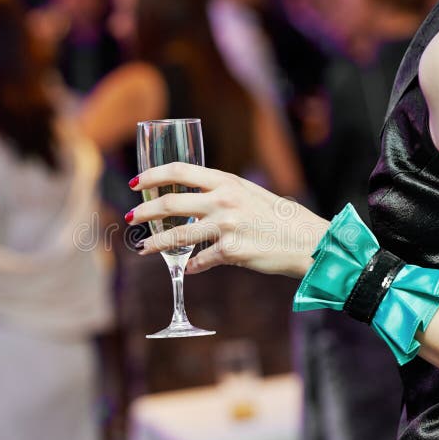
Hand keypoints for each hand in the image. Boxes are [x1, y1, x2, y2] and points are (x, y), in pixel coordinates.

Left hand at [127, 163, 329, 277]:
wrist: (307, 240)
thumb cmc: (278, 216)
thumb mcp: (249, 193)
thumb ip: (221, 192)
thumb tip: (192, 197)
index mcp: (227, 181)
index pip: (180, 170)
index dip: (153, 176)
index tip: (136, 183)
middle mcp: (224, 200)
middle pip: (170, 203)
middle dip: (145, 211)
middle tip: (131, 218)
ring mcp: (227, 226)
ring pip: (177, 235)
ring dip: (155, 243)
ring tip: (143, 247)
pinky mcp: (232, 252)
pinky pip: (201, 260)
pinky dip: (192, 266)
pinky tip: (188, 268)